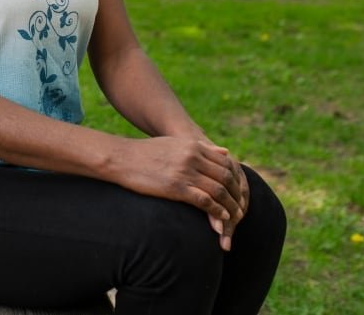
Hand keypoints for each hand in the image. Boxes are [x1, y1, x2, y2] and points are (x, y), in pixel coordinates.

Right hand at [119, 136, 248, 249]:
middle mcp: (193, 157)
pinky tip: (220, 219)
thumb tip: (225, 152)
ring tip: (234, 218)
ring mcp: (185, 172)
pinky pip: (204, 201)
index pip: (226, 164)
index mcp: (194, 146)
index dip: (236, 180)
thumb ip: (202, 148)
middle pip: (226, 178)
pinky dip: (216, 211)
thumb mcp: (177, 144)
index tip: (240, 193)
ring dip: (230, 207)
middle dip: (237, 195)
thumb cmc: (148, 152)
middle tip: (241, 209)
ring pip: (219, 191)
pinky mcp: (176, 187)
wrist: (122, 158)